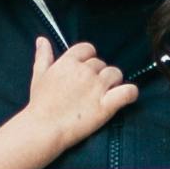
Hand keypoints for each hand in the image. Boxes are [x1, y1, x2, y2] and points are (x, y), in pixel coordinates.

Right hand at [24, 35, 136, 150]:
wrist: (44, 128)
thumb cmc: (40, 104)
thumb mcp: (38, 76)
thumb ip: (43, 56)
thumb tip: (42, 40)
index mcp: (69, 62)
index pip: (87, 49)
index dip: (88, 58)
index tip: (85, 70)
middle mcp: (85, 71)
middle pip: (101, 63)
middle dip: (99, 74)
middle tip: (92, 89)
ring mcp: (97, 87)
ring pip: (115, 73)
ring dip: (114, 81)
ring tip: (107, 93)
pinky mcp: (106, 105)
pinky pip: (127, 92)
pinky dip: (131, 93)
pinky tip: (128, 96)